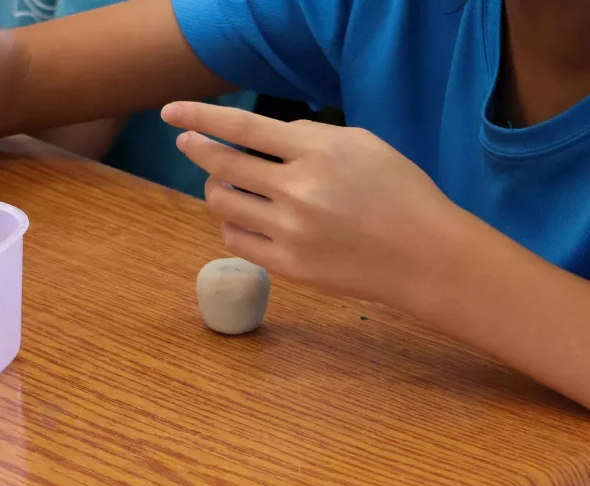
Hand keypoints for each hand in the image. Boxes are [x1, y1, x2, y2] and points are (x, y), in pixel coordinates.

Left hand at [161, 102, 460, 309]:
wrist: (421, 255)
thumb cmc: (398, 192)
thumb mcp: (363, 144)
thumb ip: (311, 136)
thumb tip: (266, 137)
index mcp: (317, 153)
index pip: (242, 129)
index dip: (200, 117)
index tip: (171, 112)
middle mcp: (297, 191)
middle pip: (223, 166)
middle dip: (196, 149)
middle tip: (187, 143)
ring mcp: (289, 232)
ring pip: (222, 204)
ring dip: (214, 188)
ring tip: (222, 183)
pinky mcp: (286, 265)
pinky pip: (235, 239)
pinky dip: (230, 222)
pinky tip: (240, 215)